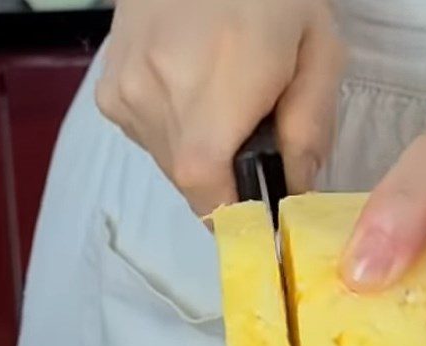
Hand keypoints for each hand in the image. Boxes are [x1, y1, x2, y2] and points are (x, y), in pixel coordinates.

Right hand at [95, 0, 344, 216]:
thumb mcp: (317, 49)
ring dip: (197, 152)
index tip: (254, 214)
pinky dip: (172, 130)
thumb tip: (294, 191)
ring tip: (216, 100)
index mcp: (214, 92)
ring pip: (167, 162)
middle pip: (189, 182)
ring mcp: (125, 98)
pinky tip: (186, 88)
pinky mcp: (108, 94)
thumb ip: (310, 128)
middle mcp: (157, 102)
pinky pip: (146, 138)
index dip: (231, 215)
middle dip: (223, 178)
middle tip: (247, 138)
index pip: (207, 193)